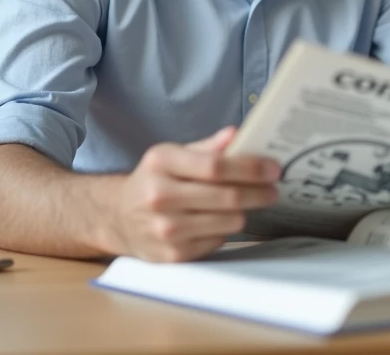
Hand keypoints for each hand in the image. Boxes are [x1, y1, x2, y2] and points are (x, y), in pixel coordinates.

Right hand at [109, 127, 279, 261]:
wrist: (117, 217)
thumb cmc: (152, 181)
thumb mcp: (170, 155)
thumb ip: (206, 147)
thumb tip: (237, 134)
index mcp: (161, 163)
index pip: (216, 166)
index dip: (250, 168)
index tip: (273, 169)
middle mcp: (160, 196)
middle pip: (227, 197)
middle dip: (259, 193)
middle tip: (273, 189)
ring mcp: (166, 229)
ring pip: (229, 222)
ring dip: (243, 212)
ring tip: (242, 204)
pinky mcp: (173, 255)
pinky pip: (218, 241)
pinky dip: (223, 230)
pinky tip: (216, 221)